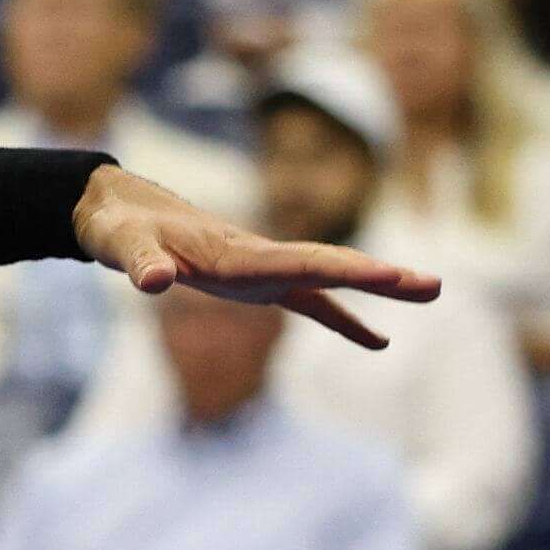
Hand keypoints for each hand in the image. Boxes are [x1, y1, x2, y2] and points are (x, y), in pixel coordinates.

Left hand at [85, 165, 441, 350]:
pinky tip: (378, 342)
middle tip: (435, 285)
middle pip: (330, 267)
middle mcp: (258, 258)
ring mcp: (261, 269)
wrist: (113, 207)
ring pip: (330, 280)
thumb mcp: (120, 246)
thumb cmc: (117, 227)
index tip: (391, 276)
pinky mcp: (253, 281)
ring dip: (377, 290)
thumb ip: (139, 264)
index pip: (302, 263)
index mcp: (235, 253)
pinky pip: (309, 301)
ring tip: (430, 294)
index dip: (347, 273)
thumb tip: (153, 283)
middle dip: (381, 278)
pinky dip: (343, 319)